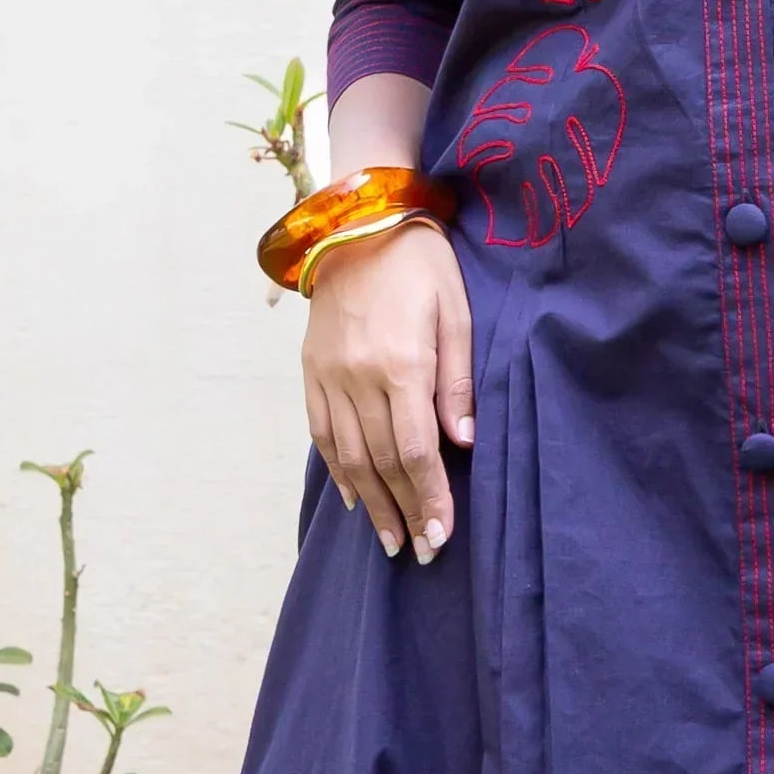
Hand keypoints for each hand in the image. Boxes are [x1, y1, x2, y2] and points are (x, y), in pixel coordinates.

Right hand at [302, 223, 472, 561]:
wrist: (360, 221)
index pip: (415, 452)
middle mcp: (359, 377)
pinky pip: (320, 431)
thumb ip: (458, 381)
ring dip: (370, 504)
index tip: (442, 536)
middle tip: (422, 552)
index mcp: (401, 364)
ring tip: (390, 540)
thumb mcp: (457, 313)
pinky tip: (353, 498)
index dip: (429, 499)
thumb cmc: (421, 265)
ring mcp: (329, 375)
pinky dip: (337, 470)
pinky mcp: (311, 369)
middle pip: (381, 463)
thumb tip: (462, 444)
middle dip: (404, 512)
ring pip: (348, 456)